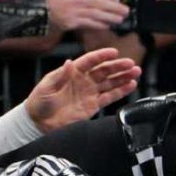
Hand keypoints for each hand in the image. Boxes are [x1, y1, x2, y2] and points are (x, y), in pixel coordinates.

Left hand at [23, 47, 143, 130]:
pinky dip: (121, 91)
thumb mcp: (47, 87)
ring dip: (123, 77)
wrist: (39, 123)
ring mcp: (89, 92)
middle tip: (131, 63)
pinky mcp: (93, 106)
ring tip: (136, 72)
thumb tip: (70, 62)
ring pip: (110, 82)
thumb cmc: (39, 102)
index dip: (102, 56)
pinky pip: (109, 97)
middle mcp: (83, 80)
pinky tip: (131, 85)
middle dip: (118, 66)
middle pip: (104, 70)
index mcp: (71, 72)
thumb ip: (60, 76)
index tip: (115, 52)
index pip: (90, 61)